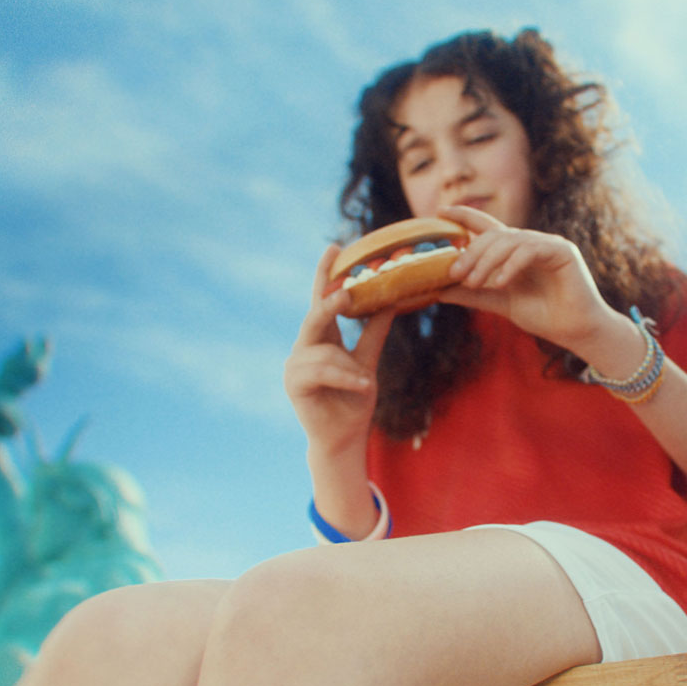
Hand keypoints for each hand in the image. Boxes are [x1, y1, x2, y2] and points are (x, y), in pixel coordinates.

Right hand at [284, 245, 394, 454]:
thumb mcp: (368, 361)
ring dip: (348, 366)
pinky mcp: (293, 383)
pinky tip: (360, 386)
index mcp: (322, 339)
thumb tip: (393, 299)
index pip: (322, 300)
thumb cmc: (354, 400)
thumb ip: (375, 332)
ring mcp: (295, 365)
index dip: (326, 273)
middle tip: (347, 288)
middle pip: (316, 315)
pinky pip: (321, 370)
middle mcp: (304, 347)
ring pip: (325, 350)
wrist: (344, 438)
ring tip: (363, 382)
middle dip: (331, 301)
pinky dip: (343, 377)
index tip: (334, 246)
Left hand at [437, 206, 618, 354]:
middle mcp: (530, 242)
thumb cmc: (543, 315)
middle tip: (454, 273)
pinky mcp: (562, 250)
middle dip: (471, 252)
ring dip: (487, 261)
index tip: (441, 211)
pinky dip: (512, 265)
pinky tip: (501, 282)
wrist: (575, 331)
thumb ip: (473, 294)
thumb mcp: (500, 302)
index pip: (486, 225)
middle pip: (493, 234)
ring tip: (475, 283)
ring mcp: (547, 243)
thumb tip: (438, 290)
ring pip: (509, 240)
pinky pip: (529, 250)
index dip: (464, 215)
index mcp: (515, 251)